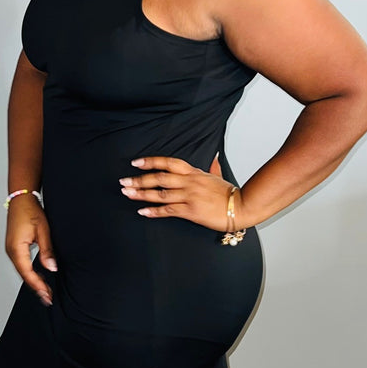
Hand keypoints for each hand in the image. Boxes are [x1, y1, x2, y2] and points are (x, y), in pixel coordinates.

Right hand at [5, 195, 56, 305]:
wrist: (21, 199)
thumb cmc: (31, 212)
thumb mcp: (43, 231)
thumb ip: (47, 251)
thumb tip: (51, 268)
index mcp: (16, 249)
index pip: (28, 273)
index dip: (38, 286)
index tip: (47, 295)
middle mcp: (11, 251)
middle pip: (23, 275)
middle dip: (36, 287)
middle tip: (48, 298)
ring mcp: (11, 250)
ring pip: (22, 271)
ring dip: (33, 281)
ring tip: (45, 291)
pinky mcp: (14, 247)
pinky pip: (21, 264)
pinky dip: (29, 273)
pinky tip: (38, 277)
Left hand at [119, 156, 243, 231]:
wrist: (242, 206)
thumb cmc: (230, 193)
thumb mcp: (219, 176)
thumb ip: (213, 166)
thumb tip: (215, 156)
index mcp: (194, 172)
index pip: (169, 163)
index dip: (151, 162)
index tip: (136, 162)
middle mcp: (189, 182)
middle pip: (160, 177)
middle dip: (140, 179)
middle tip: (124, 181)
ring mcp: (190, 196)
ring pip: (161, 193)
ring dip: (142, 193)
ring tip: (127, 193)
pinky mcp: (191, 211)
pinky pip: (169, 210)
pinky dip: (154, 211)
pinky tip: (142, 211)